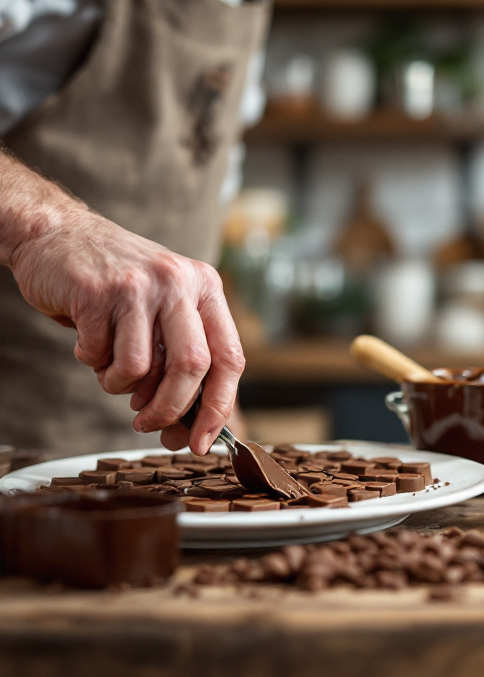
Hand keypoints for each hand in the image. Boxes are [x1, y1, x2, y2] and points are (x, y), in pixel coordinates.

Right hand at [7, 208, 243, 454]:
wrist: (60, 234)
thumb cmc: (118, 284)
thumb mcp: (166, 309)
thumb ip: (180, 360)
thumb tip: (186, 430)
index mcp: (207, 288)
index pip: (230, 359)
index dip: (218, 408)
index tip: (201, 441)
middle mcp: (181, 282)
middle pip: (192, 367)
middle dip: (169, 409)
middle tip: (146, 424)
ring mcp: (140, 286)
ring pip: (141, 367)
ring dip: (120, 386)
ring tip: (111, 369)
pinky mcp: (98, 292)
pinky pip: (100, 355)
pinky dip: (92, 362)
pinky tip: (89, 342)